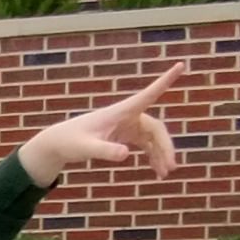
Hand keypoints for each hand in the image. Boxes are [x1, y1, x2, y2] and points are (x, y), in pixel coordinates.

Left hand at [18, 62, 186, 187]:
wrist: (59, 144)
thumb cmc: (71, 142)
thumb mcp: (87, 148)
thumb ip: (105, 151)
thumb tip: (126, 154)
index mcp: (121, 111)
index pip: (148, 94)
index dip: (165, 80)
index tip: (181, 65)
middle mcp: (128, 116)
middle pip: (156, 128)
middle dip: (165, 146)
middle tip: (170, 168)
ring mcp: (128, 125)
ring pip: (153, 138)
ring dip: (160, 154)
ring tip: (164, 175)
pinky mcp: (125, 135)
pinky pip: (146, 145)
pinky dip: (152, 157)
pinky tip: (157, 172)